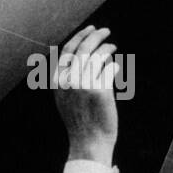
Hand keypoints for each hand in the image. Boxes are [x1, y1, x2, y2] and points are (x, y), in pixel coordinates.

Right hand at [53, 25, 118, 164]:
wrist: (89, 143)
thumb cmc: (80, 121)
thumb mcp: (65, 98)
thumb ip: (67, 78)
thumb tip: (82, 54)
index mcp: (57, 81)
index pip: (68, 50)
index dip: (80, 37)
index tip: (91, 30)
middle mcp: (68, 81)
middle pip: (84, 49)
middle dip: (96, 36)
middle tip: (106, 31)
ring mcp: (84, 85)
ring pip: (98, 56)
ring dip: (107, 48)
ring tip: (112, 47)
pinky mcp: (100, 91)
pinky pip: (109, 70)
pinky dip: (113, 66)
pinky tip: (114, 68)